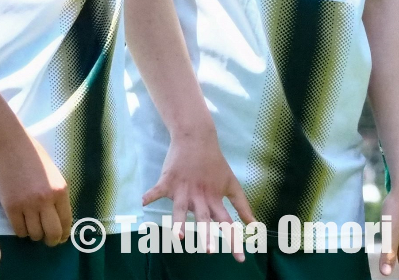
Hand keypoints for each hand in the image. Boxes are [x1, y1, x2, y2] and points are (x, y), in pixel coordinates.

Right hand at [0, 130, 70, 244]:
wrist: (5, 141)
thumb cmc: (29, 151)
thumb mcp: (51, 172)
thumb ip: (55, 193)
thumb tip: (57, 215)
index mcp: (60, 190)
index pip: (66, 222)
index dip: (63, 234)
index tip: (60, 237)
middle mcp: (46, 200)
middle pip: (53, 233)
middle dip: (51, 240)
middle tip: (47, 239)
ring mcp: (27, 205)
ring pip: (35, 234)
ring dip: (34, 234)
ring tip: (31, 227)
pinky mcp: (10, 207)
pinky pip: (18, 230)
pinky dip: (20, 230)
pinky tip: (20, 223)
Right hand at [142, 130, 253, 261]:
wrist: (196, 138)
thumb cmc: (215, 163)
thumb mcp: (232, 184)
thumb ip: (242, 206)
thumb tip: (255, 225)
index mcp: (215, 199)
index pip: (227, 223)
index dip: (234, 241)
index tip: (240, 259)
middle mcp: (200, 197)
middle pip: (204, 218)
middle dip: (206, 234)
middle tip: (209, 251)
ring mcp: (183, 189)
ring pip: (181, 209)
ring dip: (180, 222)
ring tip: (178, 236)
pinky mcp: (168, 180)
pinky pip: (158, 189)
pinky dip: (150, 195)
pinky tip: (143, 202)